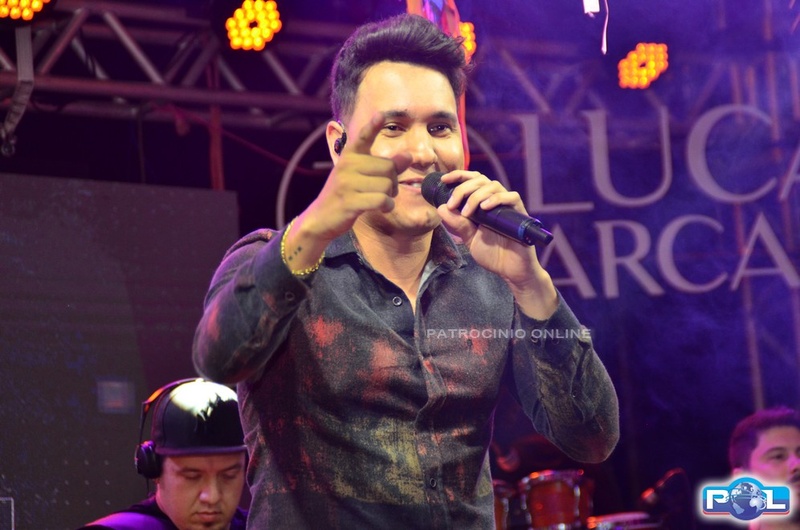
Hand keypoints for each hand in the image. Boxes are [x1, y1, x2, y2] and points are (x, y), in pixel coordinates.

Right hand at [302, 113, 412, 242]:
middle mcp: (347, 165)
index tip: (380, 114)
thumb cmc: (347, 194)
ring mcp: (347, 183)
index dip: (372, 126)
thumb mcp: (363, 177)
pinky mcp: (350, 201)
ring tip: (379, 200)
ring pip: (387, 185)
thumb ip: (384, 166)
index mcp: (349, 156)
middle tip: (384, 190)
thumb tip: (408, 156)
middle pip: (388, 167)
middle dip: (393, 181)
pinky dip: (387, 206)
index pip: (362, 138)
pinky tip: (383, 208)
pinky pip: (381, 200)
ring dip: (389, 196)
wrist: (321, 218)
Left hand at [435, 170, 557, 318]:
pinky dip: (496, 199)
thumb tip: (442, 207)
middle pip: (480, 180)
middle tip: (453, 204)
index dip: (459, 176)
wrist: (510, 270)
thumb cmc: (492, 254)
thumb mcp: (469, 239)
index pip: (472, 181)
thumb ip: (457, 224)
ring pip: (493, 186)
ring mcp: (507, 206)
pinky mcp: (520, 214)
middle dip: (463, 188)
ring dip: (476, 195)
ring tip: (467, 212)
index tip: (444, 180)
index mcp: (482, 204)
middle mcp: (495, 201)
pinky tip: (485, 208)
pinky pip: (512, 197)